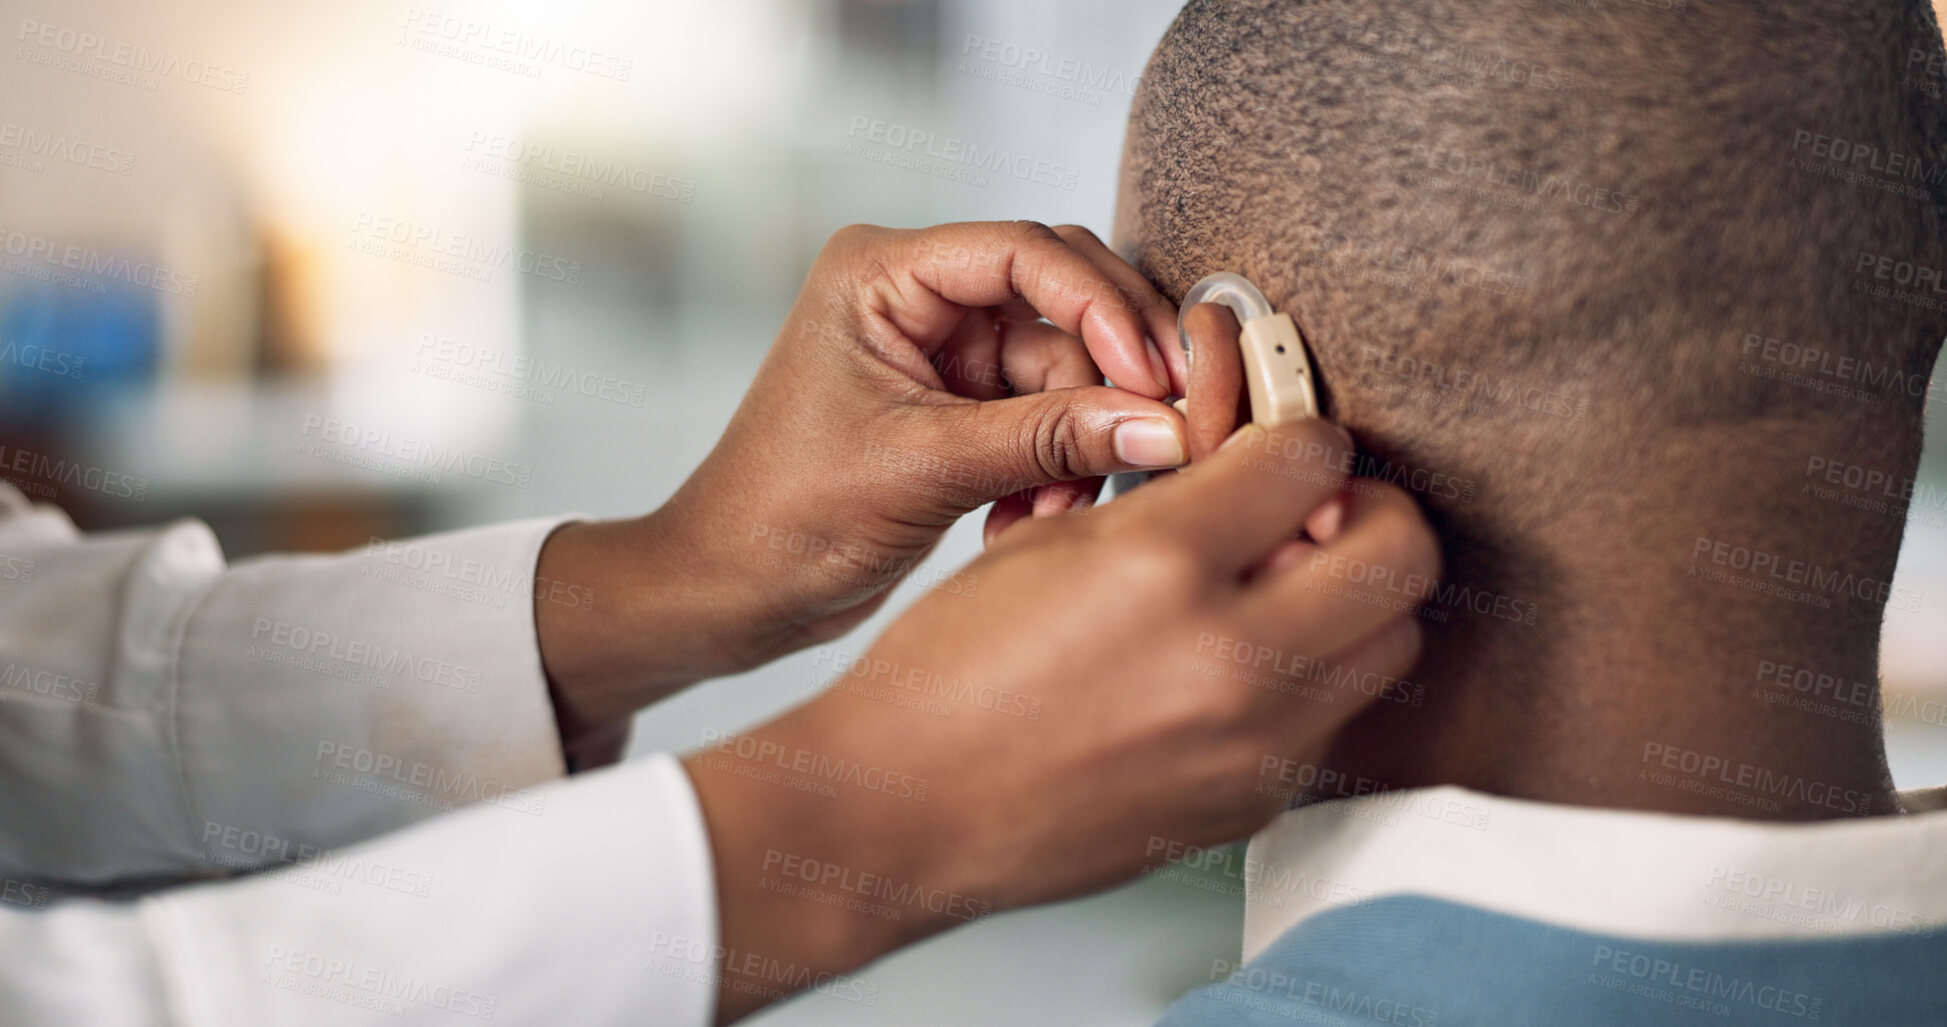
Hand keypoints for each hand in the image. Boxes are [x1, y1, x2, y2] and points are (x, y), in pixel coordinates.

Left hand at [536, 222, 1192, 754]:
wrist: (733, 594)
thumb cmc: (785, 517)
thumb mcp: (926, 470)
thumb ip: (1049, 441)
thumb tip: (1164, 427)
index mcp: (882, 273)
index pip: (1026, 252)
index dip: (1102, 309)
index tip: (1154, 377)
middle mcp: (917, 298)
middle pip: (1062, 301)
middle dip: (1108, 375)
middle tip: (1163, 431)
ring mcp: (941, 354)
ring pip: (1064, 370)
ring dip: (1077, 442)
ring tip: (1055, 511)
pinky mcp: (959, 409)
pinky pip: (1046, 418)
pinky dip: (1054, 469)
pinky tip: (1029, 521)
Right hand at [685, 417, 1439, 1022]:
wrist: (905, 808)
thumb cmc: (949, 671)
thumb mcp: (1049, 542)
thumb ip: (1169, 503)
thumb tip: (1260, 477)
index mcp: (1163, 562)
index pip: (1317, 456)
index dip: (1304, 435)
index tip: (1285, 447)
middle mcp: (1231, 655)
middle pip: (1401, 552)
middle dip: (1370, 512)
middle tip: (1318, 511)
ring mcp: (1255, 743)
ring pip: (1391, 641)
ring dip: (1357, 600)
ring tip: (1284, 592)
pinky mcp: (1254, 804)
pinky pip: (1331, 717)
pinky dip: (1307, 679)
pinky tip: (1234, 671)